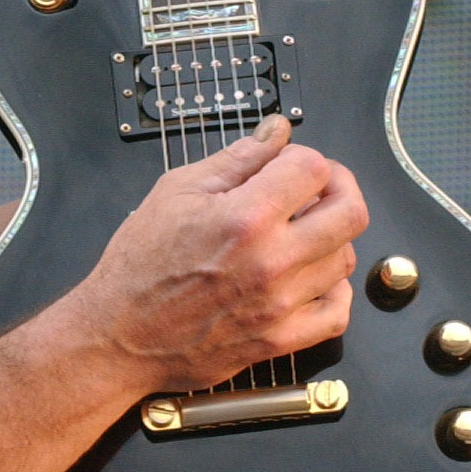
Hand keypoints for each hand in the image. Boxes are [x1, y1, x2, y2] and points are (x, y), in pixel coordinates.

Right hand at [66, 119, 366, 391]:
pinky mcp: (280, 339)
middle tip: (317, 189)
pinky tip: (311, 278)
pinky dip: (334, 291)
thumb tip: (276, 131)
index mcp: (246, 217)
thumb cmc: (139, 265)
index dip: (303, 157)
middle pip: (351, 212)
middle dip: (339, 189)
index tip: (288, 165)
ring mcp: (281, 304)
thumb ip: (236, 158)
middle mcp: (272, 261)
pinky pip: (338, 314)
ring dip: (331, 239)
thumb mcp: (177, 191)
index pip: (314, 168)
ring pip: (345, 259)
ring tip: (301, 234)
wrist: (119, 336)